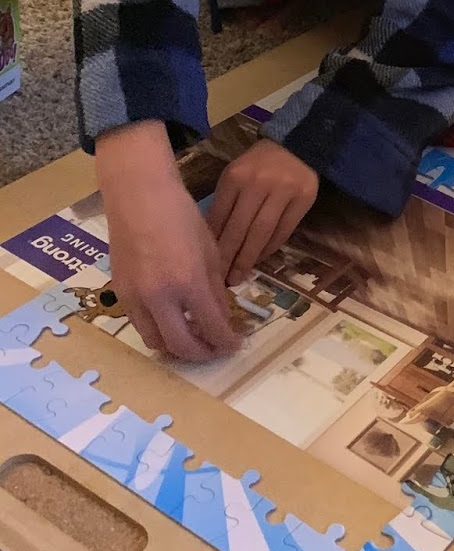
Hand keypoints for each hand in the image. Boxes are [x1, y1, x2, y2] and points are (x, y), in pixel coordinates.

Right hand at [96, 122, 241, 361]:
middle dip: (203, 353)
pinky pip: (139, 326)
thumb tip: (223, 317)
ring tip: (194, 339)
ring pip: (156, 342)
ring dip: (177, 348)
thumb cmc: (180, 216)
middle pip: (181, 346)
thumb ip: (215, 288)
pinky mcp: (119, 294)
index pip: (211, 327)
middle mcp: (159, 297)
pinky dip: (157, 333)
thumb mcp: (209, 250)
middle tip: (216, 349)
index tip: (237, 343)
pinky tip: (171, 323)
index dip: (227, 341)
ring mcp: (135, 298)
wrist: (139, 197)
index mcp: (188, 282)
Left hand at [208, 138, 318, 282]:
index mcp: (235, 176)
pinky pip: (283, 231)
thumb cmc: (258, 164)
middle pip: (240, 228)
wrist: (296, 145)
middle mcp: (258, 184)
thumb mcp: (235, 175)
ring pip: (262, 233)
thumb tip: (213, 240)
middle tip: (221, 280)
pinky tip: (259, 258)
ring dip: (249, 258)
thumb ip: (225, 202)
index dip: (213, 243)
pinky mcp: (303, 200)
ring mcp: (283, 192)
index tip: (205, 265)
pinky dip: (270, 248)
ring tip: (238, 276)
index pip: (220, 216)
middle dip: (229, 257)